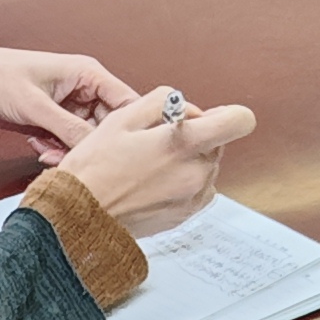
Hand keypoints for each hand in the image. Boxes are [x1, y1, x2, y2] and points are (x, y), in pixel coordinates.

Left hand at [0, 45, 124, 145]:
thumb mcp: (35, 106)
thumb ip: (69, 129)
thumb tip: (96, 148)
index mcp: (86, 72)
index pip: (125, 100)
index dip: (125, 126)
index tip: (119, 149)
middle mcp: (83, 88)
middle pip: (106, 124)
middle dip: (89, 144)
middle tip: (70, 156)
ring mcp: (69, 106)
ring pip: (86, 137)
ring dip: (68, 149)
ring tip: (46, 150)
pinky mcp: (54, 120)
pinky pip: (67, 142)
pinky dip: (55, 149)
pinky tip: (37, 145)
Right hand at [47, 88, 253, 236]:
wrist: (79, 217)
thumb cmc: (94, 171)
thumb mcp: (122, 118)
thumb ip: (163, 102)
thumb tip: (186, 108)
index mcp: (184, 144)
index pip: (239, 120)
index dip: (227, 113)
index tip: (212, 116)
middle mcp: (196, 172)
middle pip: (217, 142)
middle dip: (194, 135)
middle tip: (156, 140)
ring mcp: (192, 197)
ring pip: (206, 165)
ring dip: (187, 159)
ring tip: (148, 163)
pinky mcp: (185, 215)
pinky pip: (197, 188)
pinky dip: (182, 181)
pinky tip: (152, 181)